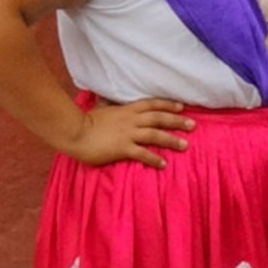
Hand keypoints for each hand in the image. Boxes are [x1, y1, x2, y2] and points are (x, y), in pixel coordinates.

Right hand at [60, 98, 195, 168]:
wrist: (74, 131)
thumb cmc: (85, 122)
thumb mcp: (102, 110)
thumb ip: (110, 108)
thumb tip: (109, 103)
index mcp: (126, 110)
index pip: (151, 104)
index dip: (167, 105)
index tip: (181, 106)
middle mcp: (130, 120)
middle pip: (159, 118)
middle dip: (177, 120)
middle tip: (192, 125)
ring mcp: (127, 134)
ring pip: (155, 134)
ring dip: (171, 139)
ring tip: (185, 145)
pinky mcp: (122, 148)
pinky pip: (142, 153)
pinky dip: (154, 158)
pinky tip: (163, 164)